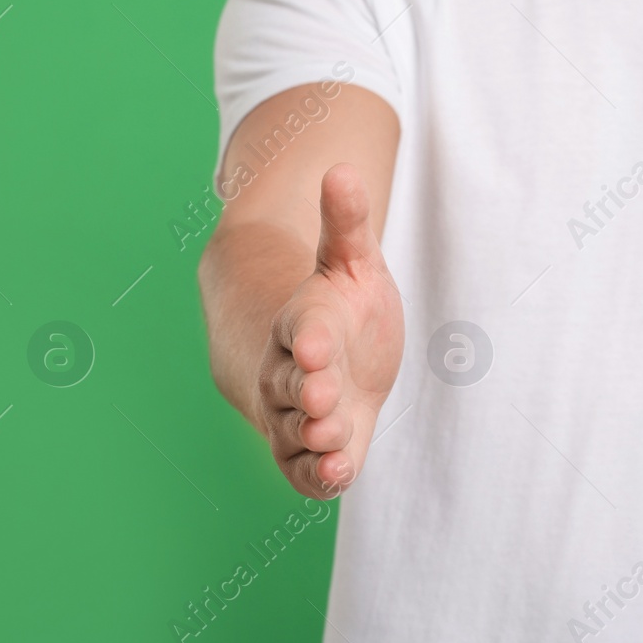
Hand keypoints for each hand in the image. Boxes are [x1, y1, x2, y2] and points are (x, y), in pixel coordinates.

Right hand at [258, 162, 403, 498]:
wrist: (322, 361)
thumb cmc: (341, 306)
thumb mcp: (351, 261)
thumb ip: (345, 223)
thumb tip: (343, 168)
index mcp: (303, 324)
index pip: (303, 330)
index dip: (309, 340)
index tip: (314, 347)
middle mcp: (291, 374)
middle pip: (293, 385)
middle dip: (307, 393)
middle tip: (323, 399)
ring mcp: (297, 415)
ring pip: (297, 430)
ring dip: (315, 437)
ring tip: (333, 438)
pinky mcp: (310, 451)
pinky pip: (308, 468)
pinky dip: (320, 474)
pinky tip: (337, 474)